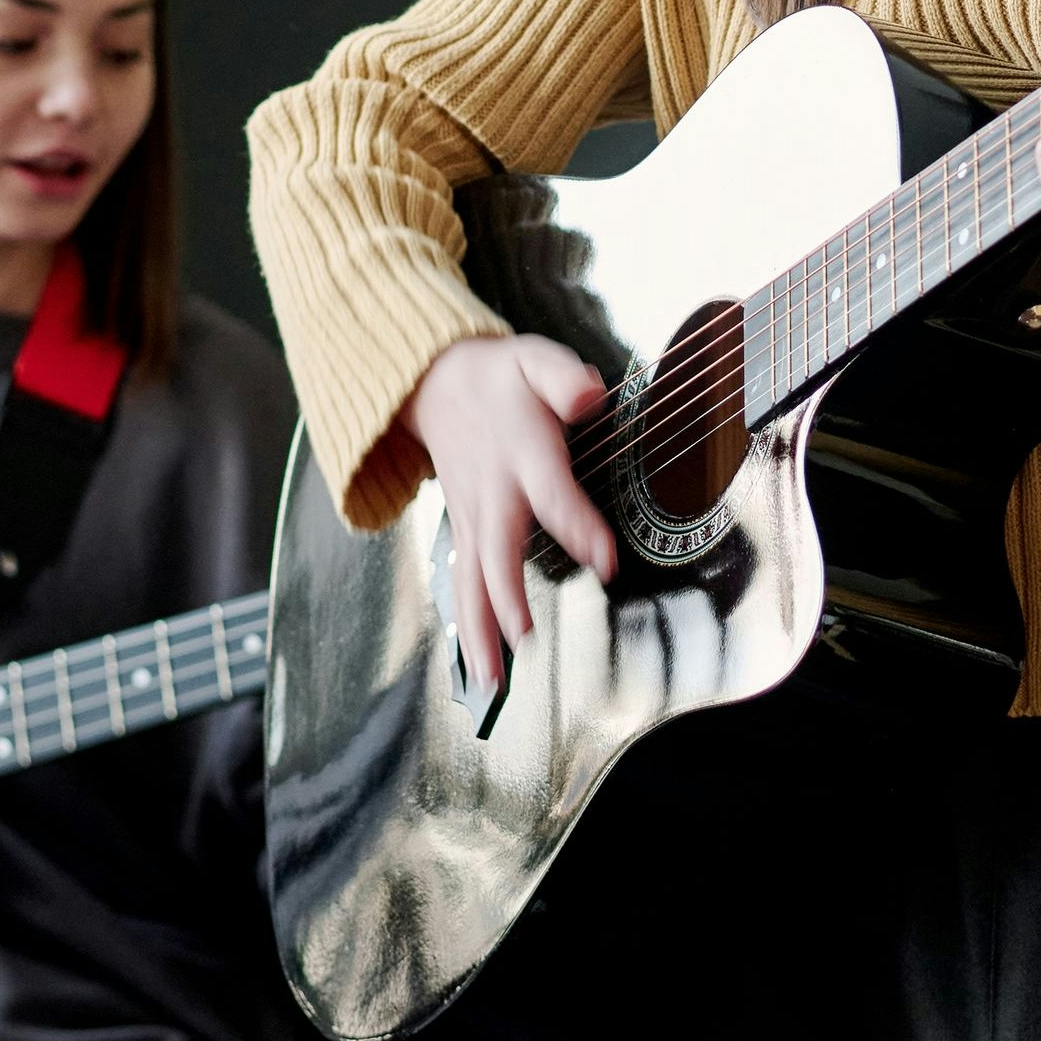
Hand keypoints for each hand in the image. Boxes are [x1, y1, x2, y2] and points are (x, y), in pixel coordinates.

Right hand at [401, 334, 615, 693]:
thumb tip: (592, 395)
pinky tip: (479, 667)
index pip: (551, 492)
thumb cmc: (499, 377)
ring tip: (490, 681)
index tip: (607, 562)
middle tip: (522, 639)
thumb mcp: (534, 359)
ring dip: (478, 631)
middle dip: (505, 597)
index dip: (577, 525)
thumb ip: (564, 378)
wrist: (432, 383)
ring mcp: (471, 515)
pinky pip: (461, 583)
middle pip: (495, 550)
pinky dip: (467, 627)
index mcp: (520, 451)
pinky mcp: (462, 530)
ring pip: (470, 579)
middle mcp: (491, 491)